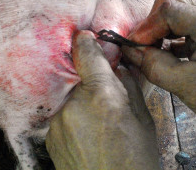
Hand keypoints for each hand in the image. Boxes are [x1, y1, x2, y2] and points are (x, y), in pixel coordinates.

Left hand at [46, 31, 158, 168]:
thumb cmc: (137, 161)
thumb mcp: (145, 120)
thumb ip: (130, 88)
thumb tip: (121, 68)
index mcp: (102, 96)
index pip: (87, 55)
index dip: (87, 43)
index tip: (86, 37)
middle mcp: (74, 105)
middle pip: (80, 80)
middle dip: (94, 85)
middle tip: (111, 101)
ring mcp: (58, 123)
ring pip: (72, 101)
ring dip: (85, 106)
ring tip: (103, 127)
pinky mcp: (50, 139)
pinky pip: (64, 120)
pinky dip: (76, 123)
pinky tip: (92, 139)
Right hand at [123, 0, 195, 140]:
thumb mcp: (188, 86)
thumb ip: (156, 65)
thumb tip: (132, 52)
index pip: (172, 9)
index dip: (147, 27)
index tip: (133, 46)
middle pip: (177, 7)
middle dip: (153, 26)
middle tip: (139, 49)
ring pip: (183, 18)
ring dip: (163, 34)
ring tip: (149, 55)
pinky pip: (192, 31)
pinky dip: (175, 42)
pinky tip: (163, 57)